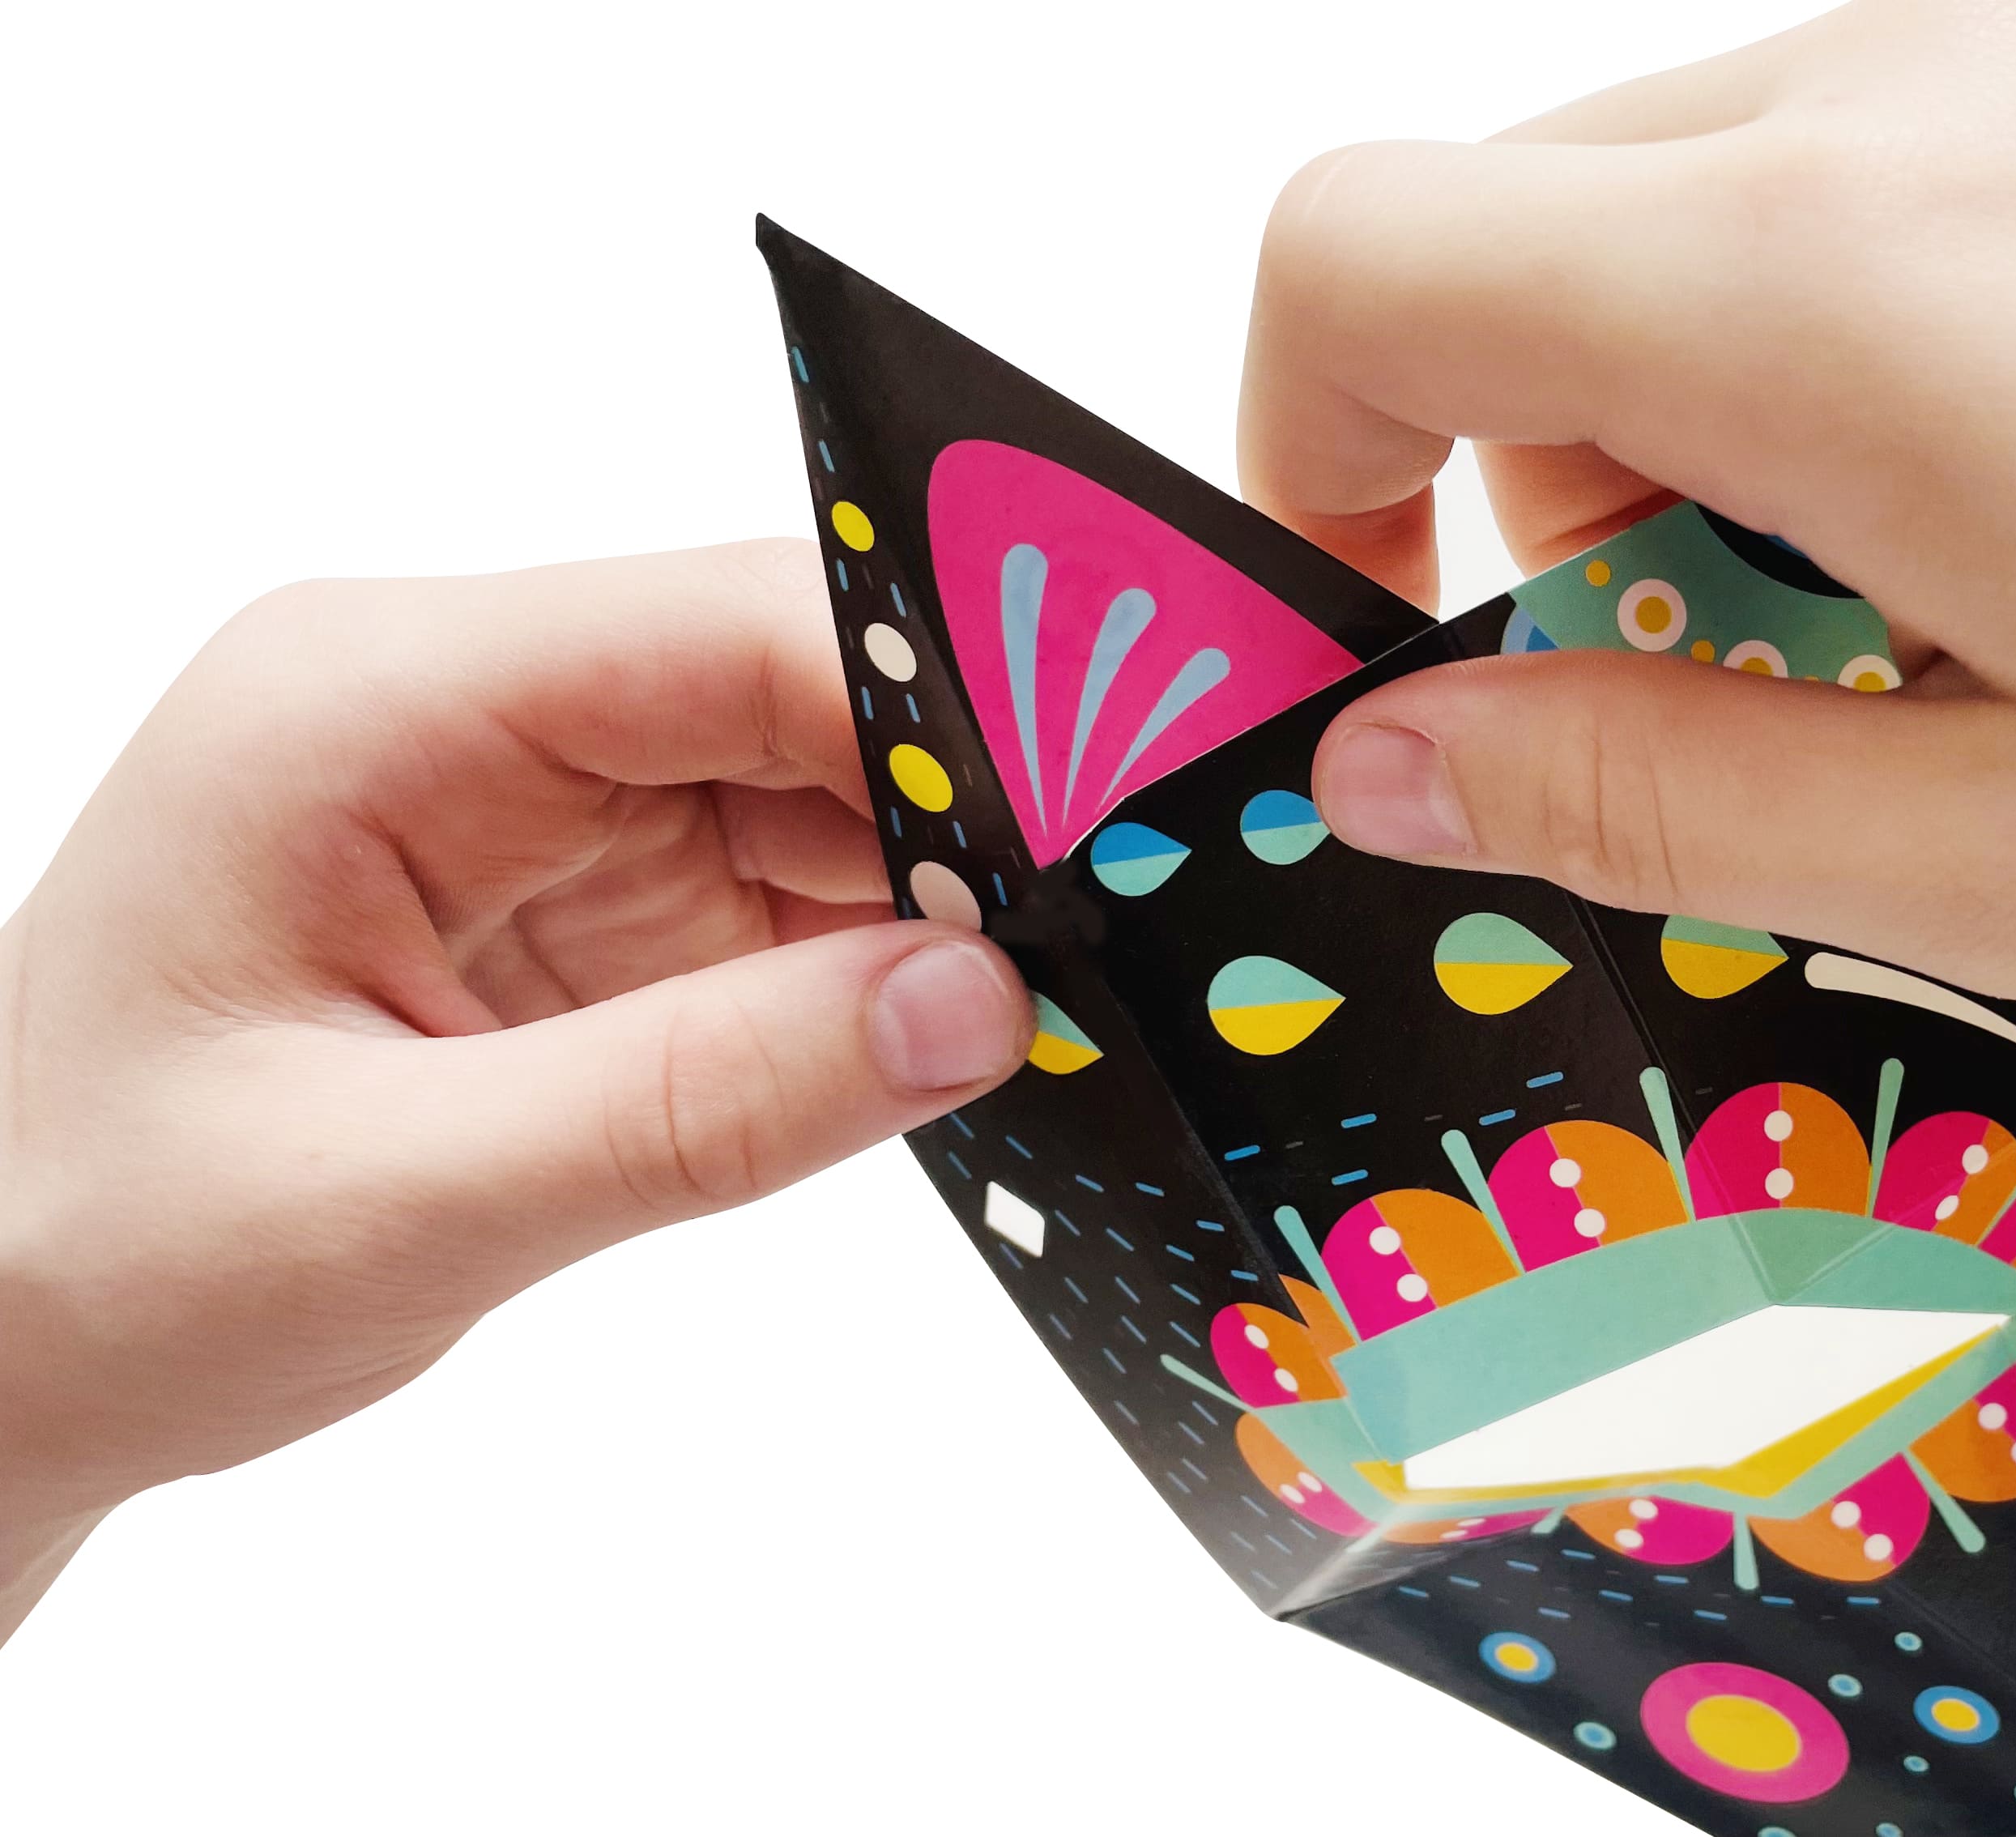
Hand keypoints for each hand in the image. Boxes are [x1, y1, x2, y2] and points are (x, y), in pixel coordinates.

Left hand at [0, 542, 1031, 1631]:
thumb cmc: (81, 1260)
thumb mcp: (393, 1205)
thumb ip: (699, 1101)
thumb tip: (981, 1006)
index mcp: (370, 705)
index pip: (729, 636)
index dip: (952, 714)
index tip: (1129, 815)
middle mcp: (457, 712)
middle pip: (800, 692)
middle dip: (981, 807)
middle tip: (1155, 924)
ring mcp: (523, 801)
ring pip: (818, 791)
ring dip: (948, 894)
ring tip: (1094, 990)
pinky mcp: (570, 898)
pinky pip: (782, 892)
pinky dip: (883, 966)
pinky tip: (974, 1029)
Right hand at [1243, 3, 2015, 1566]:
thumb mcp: (1994, 851)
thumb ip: (1631, 789)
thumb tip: (1386, 750)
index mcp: (1822, 278)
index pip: (1358, 253)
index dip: (1297, 456)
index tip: (1387, 638)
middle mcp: (1922, 87)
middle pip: (1525, 214)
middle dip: (1519, 461)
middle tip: (1700, 685)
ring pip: (1712, 181)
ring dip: (1703, 395)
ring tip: (1916, 612)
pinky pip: (1908, 150)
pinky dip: (1870, 319)